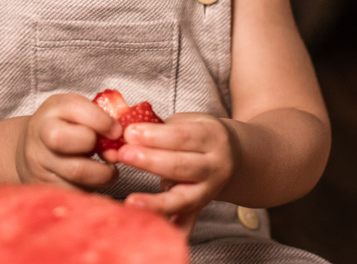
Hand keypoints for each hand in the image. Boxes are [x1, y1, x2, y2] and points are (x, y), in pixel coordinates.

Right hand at [16, 93, 119, 190]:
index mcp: (54, 108)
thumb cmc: (66, 126)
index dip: (102, 121)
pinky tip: (96, 181)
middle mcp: (41, 133)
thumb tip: (123, 136)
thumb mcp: (79, 112)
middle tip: (110, 152)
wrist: (33, 148)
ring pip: (75, 172)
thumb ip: (100, 117)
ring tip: (109, 170)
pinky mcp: (45, 186)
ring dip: (102, 173)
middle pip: (64, 140)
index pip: (75, 108)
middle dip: (95, 146)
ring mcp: (41, 162)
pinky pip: (75, 191)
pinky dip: (93, 188)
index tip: (117, 132)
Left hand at [108, 112, 236, 230]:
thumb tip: (122, 132)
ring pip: (183, 198)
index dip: (154, 135)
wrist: (233, 155)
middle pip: (181, 166)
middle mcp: (215, 166)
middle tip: (123, 155)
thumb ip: (156, 127)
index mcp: (211, 136)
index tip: (129, 133)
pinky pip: (188, 222)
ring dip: (156, 202)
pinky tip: (157, 234)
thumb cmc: (196, 134)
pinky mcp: (201, 207)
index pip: (181, 136)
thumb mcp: (184, 121)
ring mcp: (209, 190)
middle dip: (150, 161)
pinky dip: (175, 231)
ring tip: (131, 202)